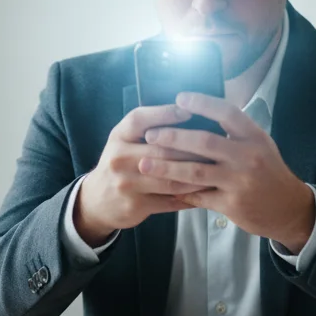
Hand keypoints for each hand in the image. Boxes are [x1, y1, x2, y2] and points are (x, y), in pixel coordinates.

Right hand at [73, 104, 212, 245]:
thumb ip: (149, 127)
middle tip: (218, 145)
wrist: (97, 200)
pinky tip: (208, 191)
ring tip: (218, 169)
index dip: (165, 113)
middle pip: (161, 150)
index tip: (189, 111)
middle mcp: (119, 158)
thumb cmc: (121, 163)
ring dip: (197, 175)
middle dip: (192, 148)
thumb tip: (189, 110)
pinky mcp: (136, 205)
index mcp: (118, 136)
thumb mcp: (125, 140)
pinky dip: (191, 196)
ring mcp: (126, 183)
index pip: (140, 119)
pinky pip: (170, 200)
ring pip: (170, 178)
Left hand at [139, 92, 315, 253]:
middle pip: (204, 142)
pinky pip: (199, 196)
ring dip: (167, 168)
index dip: (202, 104)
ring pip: (196, 172)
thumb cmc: (267, 170)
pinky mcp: (232, 204)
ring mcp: (240, 182)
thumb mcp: (259, 144)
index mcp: (254, 136)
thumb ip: (234, 131)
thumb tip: (198, 112)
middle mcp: (248, 156)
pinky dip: (180, 192)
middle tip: (150, 136)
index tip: (179, 99)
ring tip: (145, 164)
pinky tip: (162, 189)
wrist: (288, 208)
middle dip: (173, 137)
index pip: (226, 113)